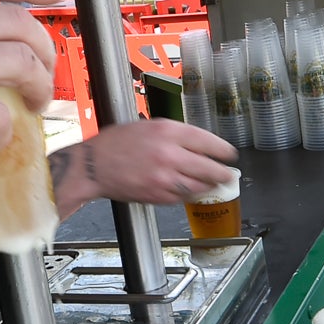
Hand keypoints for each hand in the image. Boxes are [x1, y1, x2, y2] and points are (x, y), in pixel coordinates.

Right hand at [53, 120, 235, 214]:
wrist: (93, 165)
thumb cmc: (116, 143)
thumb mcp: (148, 126)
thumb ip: (174, 135)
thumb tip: (199, 145)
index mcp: (168, 131)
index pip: (208, 142)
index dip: (223, 151)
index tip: (230, 155)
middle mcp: (169, 154)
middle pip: (209, 168)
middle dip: (223, 174)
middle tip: (229, 175)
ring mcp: (164, 177)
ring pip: (199, 186)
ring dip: (210, 187)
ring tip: (215, 185)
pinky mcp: (158, 195)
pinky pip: (182, 197)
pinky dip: (190, 194)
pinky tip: (192, 191)